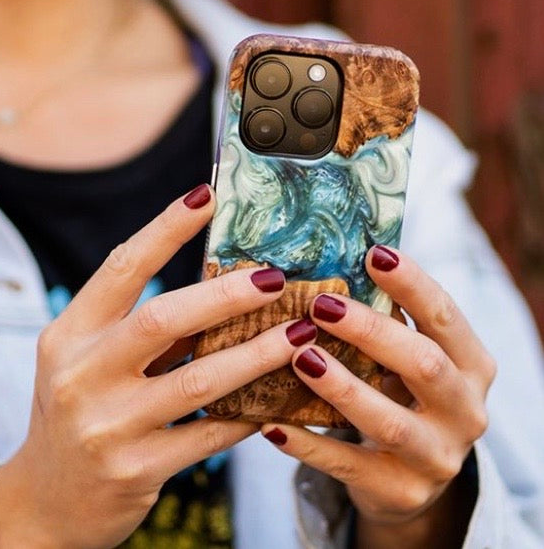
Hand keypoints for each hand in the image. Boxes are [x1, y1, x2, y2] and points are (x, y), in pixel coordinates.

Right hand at [0, 185, 299, 548]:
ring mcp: (107, 426)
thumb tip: (214, 288)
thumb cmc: (73, 415)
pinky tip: (277, 401)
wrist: (44, 502)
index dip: (166, 228)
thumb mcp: (82, 363)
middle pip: (163, 318)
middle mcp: (81, 375)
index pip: (121, 268)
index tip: (207, 196)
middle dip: (227, 294)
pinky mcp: (136, 470)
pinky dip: (247, 415)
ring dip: (257, 354)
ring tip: (300, 335)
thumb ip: (131, 328)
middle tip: (275, 277)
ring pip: (198, 380)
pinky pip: (208, 435)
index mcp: (68, 335)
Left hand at [261, 246, 495, 547]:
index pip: (445, 317)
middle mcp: (465, 411)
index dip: (413, 284)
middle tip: (320, 304)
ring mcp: (436, 456)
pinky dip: (307, 444)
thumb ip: (386, 322)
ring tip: (299, 356)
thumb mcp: (407, 361)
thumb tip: (330, 264)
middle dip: (370, 331)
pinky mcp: (399, 491)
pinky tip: (271, 425)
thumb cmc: (400, 397)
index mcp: (472, 367)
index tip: (374, 254)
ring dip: (341, 385)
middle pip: (424, 364)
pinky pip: (347, 465)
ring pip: (387, 420)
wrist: (411, 479)